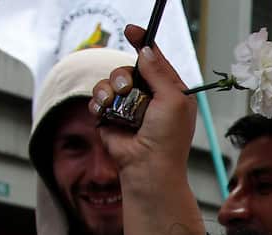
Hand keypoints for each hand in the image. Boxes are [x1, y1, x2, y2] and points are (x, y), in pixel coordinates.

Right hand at [90, 25, 196, 177]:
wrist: (147, 166)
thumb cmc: (167, 138)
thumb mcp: (172, 99)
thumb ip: (159, 72)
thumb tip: (147, 50)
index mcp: (170, 92)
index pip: (156, 61)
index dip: (144, 44)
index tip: (133, 31)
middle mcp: (149, 97)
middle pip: (129, 68)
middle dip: (124, 74)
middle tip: (127, 88)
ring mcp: (129, 107)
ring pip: (111, 81)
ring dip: (110, 89)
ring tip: (115, 103)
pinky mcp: (111, 116)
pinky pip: (98, 97)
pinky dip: (99, 102)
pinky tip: (105, 112)